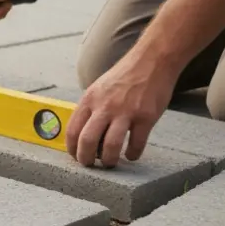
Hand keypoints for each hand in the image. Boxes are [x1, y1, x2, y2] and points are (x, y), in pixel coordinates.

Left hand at [66, 53, 177, 167]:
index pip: (72, 130)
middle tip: (91, 165)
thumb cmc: (124, 76)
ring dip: (109, 160)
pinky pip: (136, 144)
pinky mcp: (146, 117)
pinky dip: (133, 154)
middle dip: (86, 159)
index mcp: (89, 99)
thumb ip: (90, 108)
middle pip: (87, 141)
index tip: (76, 156)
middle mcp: (104, 106)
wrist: (152, 60)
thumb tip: (83, 133)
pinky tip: (132, 154)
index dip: (72, 148)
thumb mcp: (99, 88)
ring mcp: (126, 112)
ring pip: (110, 146)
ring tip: (111, 163)